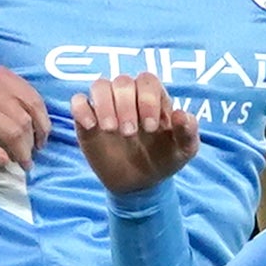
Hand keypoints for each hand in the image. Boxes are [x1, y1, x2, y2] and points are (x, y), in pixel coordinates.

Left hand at [0, 67, 47, 173]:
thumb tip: (6, 158)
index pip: (12, 130)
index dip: (23, 150)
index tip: (26, 165)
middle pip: (25, 118)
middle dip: (32, 141)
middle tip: (30, 155)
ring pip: (34, 102)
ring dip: (41, 125)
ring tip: (38, 141)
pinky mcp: (5, 72)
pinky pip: (31, 92)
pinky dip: (38, 110)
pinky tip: (35, 124)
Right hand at [71, 74, 200, 197]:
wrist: (139, 183)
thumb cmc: (163, 159)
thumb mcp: (183, 150)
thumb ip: (188, 132)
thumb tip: (182, 114)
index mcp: (153, 97)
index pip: (147, 81)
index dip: (148, 99)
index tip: (150, 128)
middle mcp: (128, 96)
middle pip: (122, 81)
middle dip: (126, 105)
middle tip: (129, 133)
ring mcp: (106, 106)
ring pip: (99, 85)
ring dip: (104, 105)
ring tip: (111, 130)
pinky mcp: (86, 120)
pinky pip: (78, 101)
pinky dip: (81, 109)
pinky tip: (91, 126)